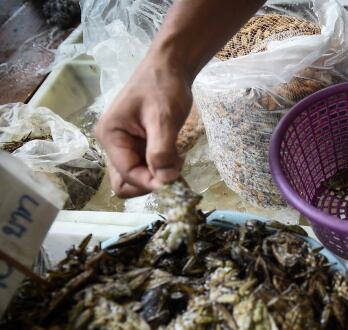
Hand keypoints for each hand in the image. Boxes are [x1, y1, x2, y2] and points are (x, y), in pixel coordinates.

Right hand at [95, 57, 192, 197]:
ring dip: (157, 177)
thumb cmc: (163, 87)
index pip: (126, 175)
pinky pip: (146, 168)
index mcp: (111, 136)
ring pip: (136, 178)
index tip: (175, 180)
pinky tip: (175, 156)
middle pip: (125, 183)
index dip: (150, 182)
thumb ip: (162, 151)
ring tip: (176, 160)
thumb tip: (165, 181)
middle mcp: (112, 144)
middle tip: (175, 169)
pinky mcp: (137, 146)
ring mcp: (124, 146)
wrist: (169, 68)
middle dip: (150, 183)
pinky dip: (161, 169)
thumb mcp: (163, 118)